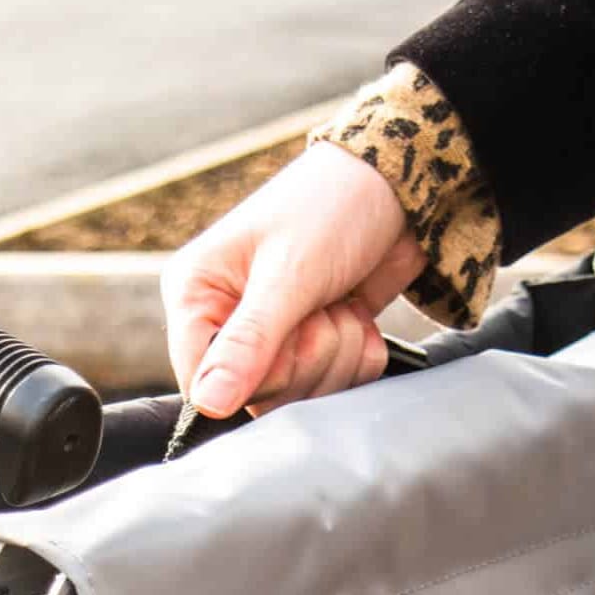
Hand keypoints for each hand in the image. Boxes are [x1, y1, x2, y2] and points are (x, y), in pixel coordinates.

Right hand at [160, 142, 425, 417]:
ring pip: (300, 395)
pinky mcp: (313, 348)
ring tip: (339, 302)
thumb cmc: (331, 207)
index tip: (286, 337)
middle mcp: (226, 322)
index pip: (200, 383)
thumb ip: (248, 344)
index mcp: (196, 295)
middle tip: (321, 305)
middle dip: (308, 355)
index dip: (252, 377)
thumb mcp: (288, 274)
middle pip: (258, 394)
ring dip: (337, 352)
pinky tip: (353, 312)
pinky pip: (335, 388)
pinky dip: (358, 354)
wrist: (398, 190)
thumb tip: (207, 405)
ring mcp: (272, 339)